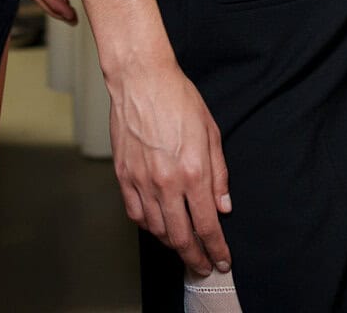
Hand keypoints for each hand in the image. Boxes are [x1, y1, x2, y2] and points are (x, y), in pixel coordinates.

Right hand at [107, 55, 231, 278]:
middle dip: (194, 257)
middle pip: (181, 236)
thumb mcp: (211, 133)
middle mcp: (167, 182)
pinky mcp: (123, 176)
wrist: (141, 80)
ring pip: (156, 229)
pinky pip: (135, 213)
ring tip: (183, 247)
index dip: (216, 248)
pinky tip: (157, 226)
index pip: (207, 225)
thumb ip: (219, 174)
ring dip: (172, 244)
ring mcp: (142, 181)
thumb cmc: (178, 99)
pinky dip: (148, 226)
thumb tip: (223, 206)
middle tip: (202, 266)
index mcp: (193, 172)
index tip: (222, 260)